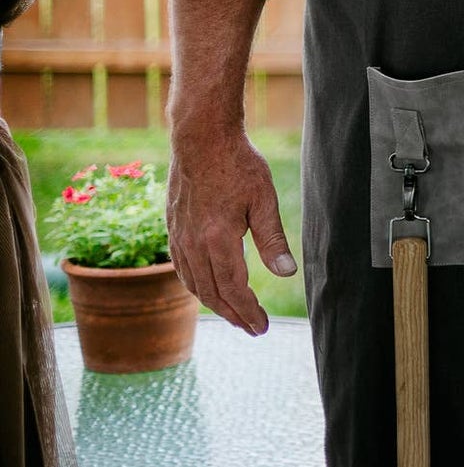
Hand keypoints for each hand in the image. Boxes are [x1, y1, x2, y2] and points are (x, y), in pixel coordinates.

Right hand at [166, 130, 295, 334]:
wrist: (201, 138)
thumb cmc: (238, 164)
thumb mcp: (263, 199)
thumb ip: (273, 239)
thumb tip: (287, 272)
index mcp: (217, 239)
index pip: (233, 288)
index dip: (247, 311)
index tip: (261, 327)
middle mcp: (193, 244)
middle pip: (212, 292)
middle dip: (233, 314)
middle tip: (252, 328)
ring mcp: (179, 237)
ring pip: (194, 283)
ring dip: (214, 303)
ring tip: (234, 313)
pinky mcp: (173, 228)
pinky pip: (182, 268)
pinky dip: (197, 285)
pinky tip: (208, 288)